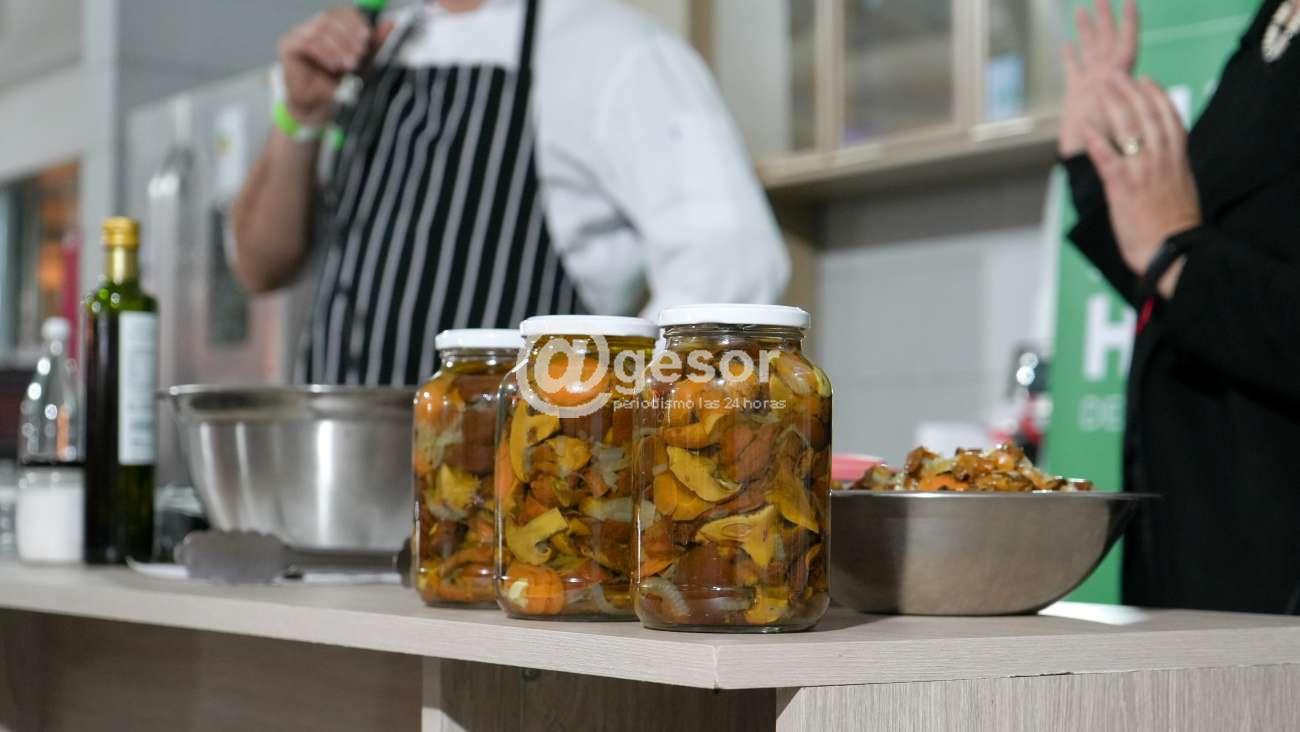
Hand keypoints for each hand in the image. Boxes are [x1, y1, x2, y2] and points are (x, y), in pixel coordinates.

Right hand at [278, 7, 394, 126]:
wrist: (318, 106)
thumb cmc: (339, 84)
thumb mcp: (363, 64)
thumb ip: (375, 45)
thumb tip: (391, 25)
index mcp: (331, 26)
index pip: (342, 12)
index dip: (355, 22)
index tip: (367, 38)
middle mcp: (314, 25)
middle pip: (330, 18)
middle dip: (348, 35)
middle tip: (360, 53)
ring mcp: (299, 33)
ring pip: (320, 29)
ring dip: (338, 46)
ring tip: (349, 63)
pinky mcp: (288, 46)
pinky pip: (307, 42)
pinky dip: (324, 53)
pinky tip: (334, 66)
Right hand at [1060, 0, 1138, 155]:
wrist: (1092, 165)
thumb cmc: (1113, 148)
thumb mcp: (1120, 120)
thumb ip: (1119, 98)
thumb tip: (1117, 78)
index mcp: (1118, 79)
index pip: (1126, 42)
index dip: (1129, 21)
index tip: (1130, 1)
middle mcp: (1106, 77)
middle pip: (1107, 39)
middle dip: (1105, 16)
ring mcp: (1090, 85)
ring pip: (1088, 50)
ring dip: (1087, 29)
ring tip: (1082, 9)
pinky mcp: (1076, 96)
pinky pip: (1072, 70)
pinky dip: (1070, 57)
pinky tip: (1066, 44)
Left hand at [1085, 76, 1201, 297]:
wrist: (1174, 252)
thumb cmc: (1175, 227)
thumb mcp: (1182, 189)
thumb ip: (1173, 168)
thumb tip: (1165, 157)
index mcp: (1178, 160)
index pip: (1170, 118)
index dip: (1157, 96)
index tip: (1146, 80)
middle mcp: (1162, 160)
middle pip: (1147, 115)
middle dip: (1129, 91)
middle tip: (1114, 75)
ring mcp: (1143, 172)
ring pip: (1129, 129)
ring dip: (1112, 105)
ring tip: (1100, 88)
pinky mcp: (1123, 188)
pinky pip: (1108, 157)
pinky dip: (1096, 140)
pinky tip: (1086, 125)